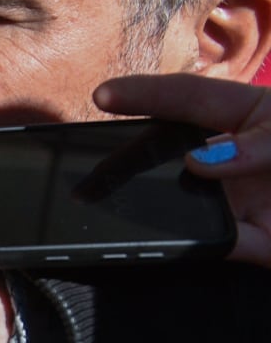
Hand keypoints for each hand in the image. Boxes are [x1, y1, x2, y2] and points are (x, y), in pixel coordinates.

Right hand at [96, 74, 270, 268]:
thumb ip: (262, 144)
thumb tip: (199, 160)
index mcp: (249, 114)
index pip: (190, 97)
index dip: (146, 94)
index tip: (103, 96)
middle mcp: (235, 155)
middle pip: (170, 151)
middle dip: (126, 157)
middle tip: (88, 165)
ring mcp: (240, 198)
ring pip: (183, 201)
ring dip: (152, 207)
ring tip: (113, 208)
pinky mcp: (253, 239)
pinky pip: (217, 245)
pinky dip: (198, 248)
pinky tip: (171, 246)